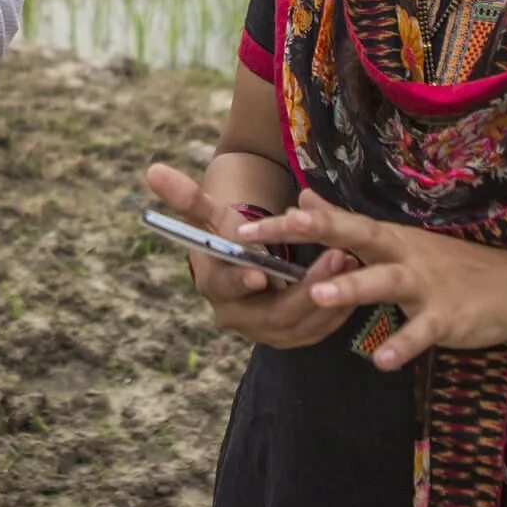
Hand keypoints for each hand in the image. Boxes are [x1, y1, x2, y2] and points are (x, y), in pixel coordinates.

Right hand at [143, 163, 357, 350]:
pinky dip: (336, 310)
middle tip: (334, 256)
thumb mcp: (211, 216)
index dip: (240, 282)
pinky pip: (317, 330)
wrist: (244, 265)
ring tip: (350, 262)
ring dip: (329, 297)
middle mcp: (240, 318)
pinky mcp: (292, 337)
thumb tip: (152, 169)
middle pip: (274, 314)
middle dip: (307, 288)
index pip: (225, 289)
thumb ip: (186, 197)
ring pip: (301, 325)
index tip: (260, 271)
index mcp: (216, 288)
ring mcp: (267, 333)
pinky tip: (354, 284)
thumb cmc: (229, 235)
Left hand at [235, 189, 506, 370]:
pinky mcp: (447, 317)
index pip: (331, 223)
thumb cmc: (448, 266)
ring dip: (352, 287)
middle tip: (270, 229)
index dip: (288, 223)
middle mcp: (400, 252)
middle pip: (352, 236)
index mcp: (384, 237)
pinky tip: (381, 359)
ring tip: (319, 293)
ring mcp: (424, 284)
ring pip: (383, 281)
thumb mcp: (395, 239)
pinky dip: (402, 344)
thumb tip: (304, 197)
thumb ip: (347, 222)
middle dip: (311, 232)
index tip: (244, 225)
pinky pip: (421, 332)